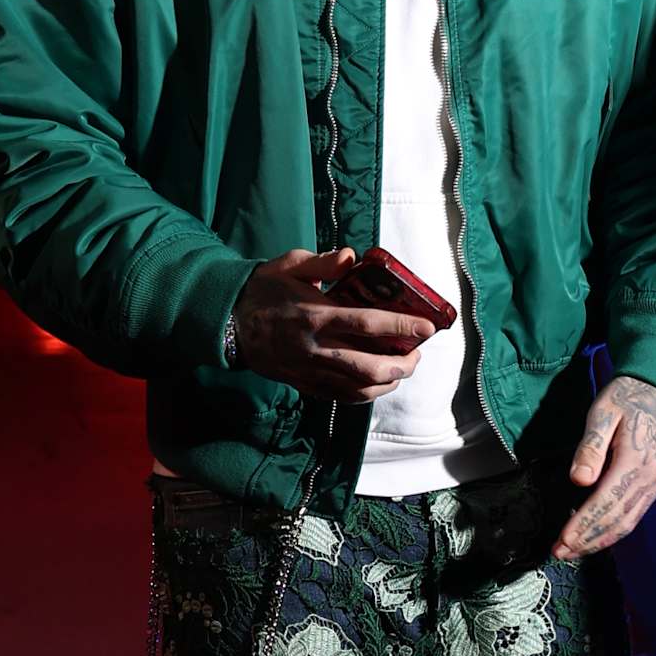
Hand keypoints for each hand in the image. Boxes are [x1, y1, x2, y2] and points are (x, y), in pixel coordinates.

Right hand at [232, 247, 429, 403]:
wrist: (228, 323)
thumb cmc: (263, 290)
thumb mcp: (289, 265)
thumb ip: (322, 262)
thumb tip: (352, 258)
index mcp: (315, 316)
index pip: (368, 324)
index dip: (402, 327)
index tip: (427, 327)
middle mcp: (315, 349)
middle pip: (369, 367)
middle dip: (402, 364)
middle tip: (417, 354)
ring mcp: (309, 370)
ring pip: (358, 388)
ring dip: (388, 382)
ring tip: (402, 369)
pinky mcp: (304, 384)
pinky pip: (341, 397)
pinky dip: (366, 394)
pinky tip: (378, 383)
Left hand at [553, 374, 655, 559]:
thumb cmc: (628, 399)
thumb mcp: (603, 412)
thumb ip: (591, 447)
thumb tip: (580, 479)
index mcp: (635, 460)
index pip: (606, 502)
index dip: (583, 525)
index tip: (563, 540)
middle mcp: (650, 478)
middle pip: (617, 520)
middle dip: (587, 540)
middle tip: (560, 552)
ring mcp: (655, 484)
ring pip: (627, 523)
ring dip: (599, 541)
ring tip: (572, 551)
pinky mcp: (654, 486)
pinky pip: (634, 516)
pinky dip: (613, 531)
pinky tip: (595, 536)